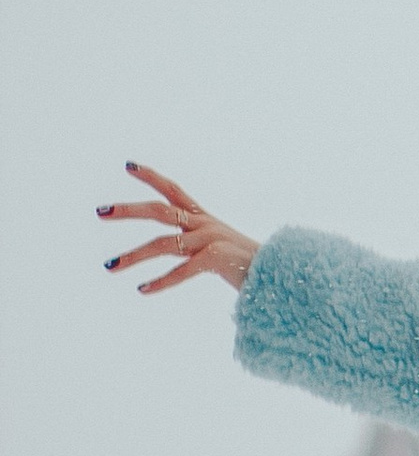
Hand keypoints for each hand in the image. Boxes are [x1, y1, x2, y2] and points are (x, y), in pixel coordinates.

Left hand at [99, 162, 259, 295]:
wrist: (281, 275)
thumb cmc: (250, 265)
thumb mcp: (220, 248)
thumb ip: (197, 246)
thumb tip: (176, 249)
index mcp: (205, 219)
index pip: (174, 190)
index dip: (151, 177)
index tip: (128, 166)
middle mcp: (205, 225)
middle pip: (160, 211)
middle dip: (128, 211)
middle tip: (100, 211)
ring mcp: (210, 241)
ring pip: (163, 244)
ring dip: (134, 256)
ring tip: (110, 266)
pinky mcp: (216, 260)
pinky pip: (182, 270)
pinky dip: (161, 282)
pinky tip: (142, 290)